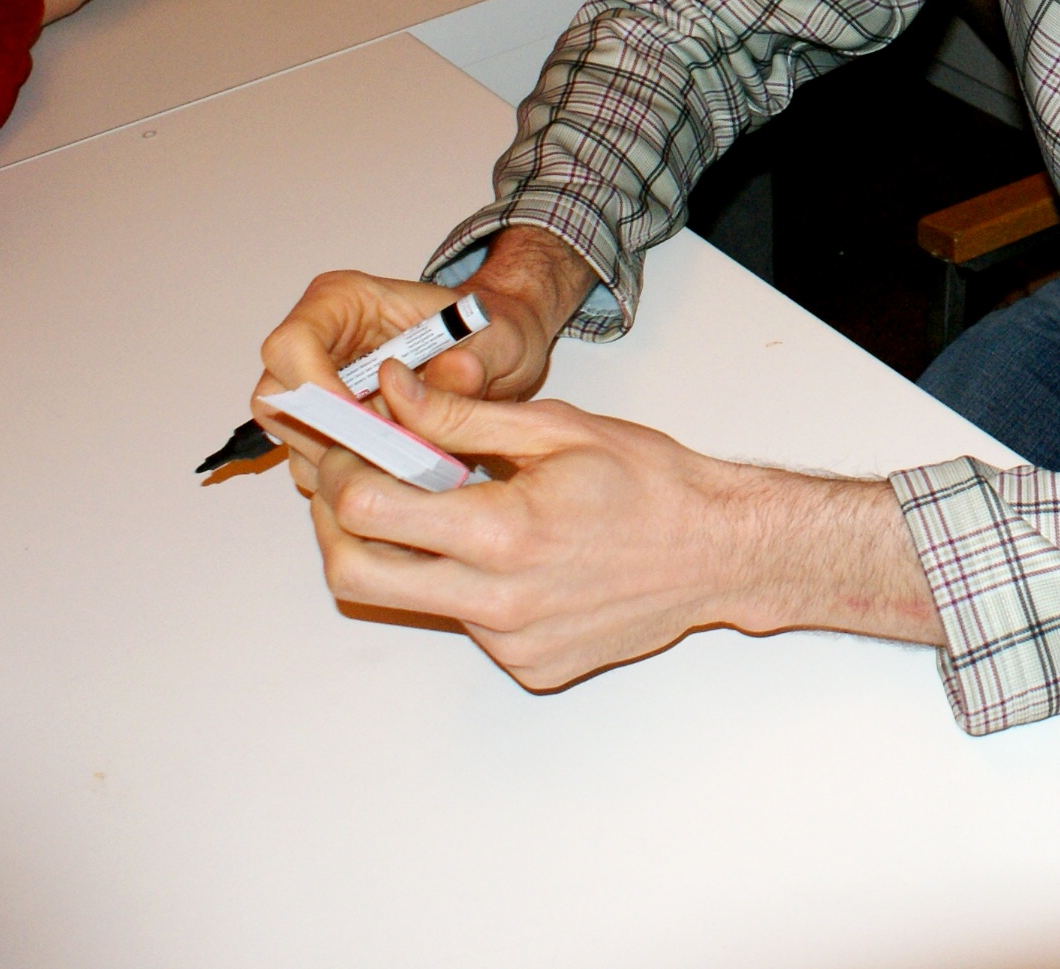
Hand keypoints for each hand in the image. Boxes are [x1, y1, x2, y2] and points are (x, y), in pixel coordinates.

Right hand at [252, 225, 595, 491]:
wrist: (494, 353)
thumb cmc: (490, 333)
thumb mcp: (500, 340)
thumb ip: (478, 358)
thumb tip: (457, 372)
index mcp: (342, 300)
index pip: (292, 345)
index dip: (318, 391)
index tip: (366, 426)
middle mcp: (317, 341)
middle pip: (278, 399)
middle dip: (330, 437)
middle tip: (390, 460)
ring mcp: (316, 385)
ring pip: (291, 438)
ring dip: (341, 462)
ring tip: (406, 465)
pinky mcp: (325, 424)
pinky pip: (313, 461)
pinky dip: (350, 476)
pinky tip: (398, 474)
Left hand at [308, 363, 939, 689]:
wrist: (720, 550)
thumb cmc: (652, 482)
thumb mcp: (557, 427)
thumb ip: (460, 417)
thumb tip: (392, 393)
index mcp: (503, 531)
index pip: (366, 512)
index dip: (343, 474)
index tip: (356, 452)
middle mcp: (498, 601)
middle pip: (355, 580)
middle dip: (338, 531)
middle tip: (364, 493)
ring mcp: (511, 644)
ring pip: (414, 601)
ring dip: (414, 555)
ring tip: (467, 515)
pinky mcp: (528, 666)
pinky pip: (467, 625)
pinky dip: (471, 587)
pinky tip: (522, 557)